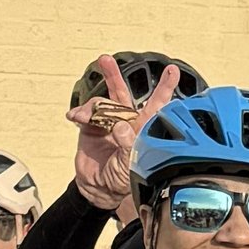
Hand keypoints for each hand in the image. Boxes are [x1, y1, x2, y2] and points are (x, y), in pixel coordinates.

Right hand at [68, 55, 183, 212]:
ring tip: (82, 116)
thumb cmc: (121, 179)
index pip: (158, 107)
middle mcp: (127, 122)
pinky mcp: (91, 126)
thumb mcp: (129, 165)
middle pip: (123, 95)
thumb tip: (122, 126)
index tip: (172, 70)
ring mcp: (108, 122)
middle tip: (105, 60)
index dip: (166, 88)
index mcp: (144, 130)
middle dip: (114, 76)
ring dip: (91, 105)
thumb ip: (127, 146)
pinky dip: (80, 114)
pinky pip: (85, 113)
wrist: (97, 187)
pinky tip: (75, 118)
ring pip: (102, 102)